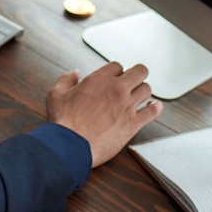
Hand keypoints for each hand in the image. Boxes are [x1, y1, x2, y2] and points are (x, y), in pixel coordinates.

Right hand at [46, 62, 162, 167]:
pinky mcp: (133, 124)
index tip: (113, 79)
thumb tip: (74, 73)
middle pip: (139, 71)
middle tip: (132, 81)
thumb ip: (66, 79)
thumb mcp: (56, 94)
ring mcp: (127, 106)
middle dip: (136, 74)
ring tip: (139, 95)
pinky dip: (155, 107)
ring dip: (142, 91)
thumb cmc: (63, 121)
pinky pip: (152, 111)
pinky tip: (154, 106)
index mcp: (99, 79)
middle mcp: (116, 89)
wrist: (71, 146)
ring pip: (147, 89)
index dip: (116, 72)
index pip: (118, 65)